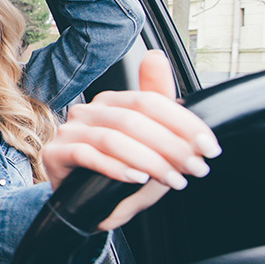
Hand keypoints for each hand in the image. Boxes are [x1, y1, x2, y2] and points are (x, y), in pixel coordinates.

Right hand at [40, 50, 222, 231]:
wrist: (87, 207)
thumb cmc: (120, 174)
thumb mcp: (148, 143)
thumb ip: (156, 103)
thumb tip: (155, 56)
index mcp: (111, 102)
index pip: (150, 101)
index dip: (183, 123)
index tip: (208, 146)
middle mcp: (88, 111)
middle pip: (134, 119)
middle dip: (172, 145)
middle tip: (196, 168)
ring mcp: (69, 132)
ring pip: (113, 138)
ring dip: (150, 161)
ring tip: (173, 179)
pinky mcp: (56, 154)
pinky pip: (86, 156)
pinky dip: (115, 167)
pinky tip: (136, 179)